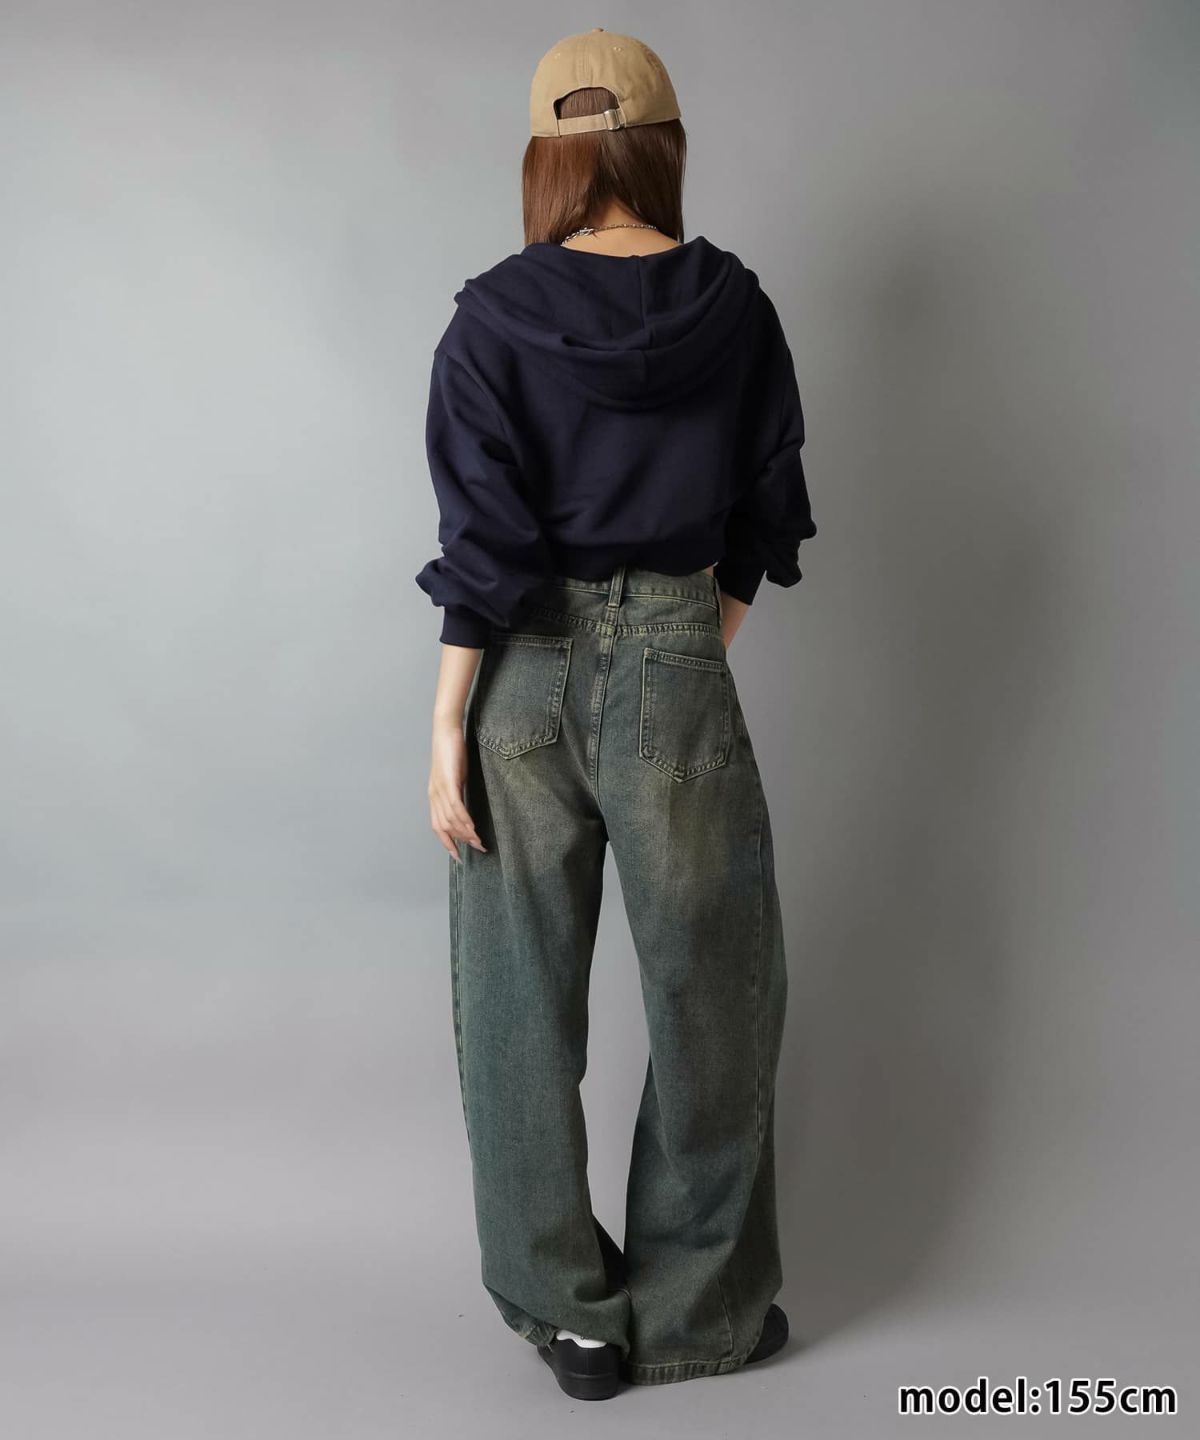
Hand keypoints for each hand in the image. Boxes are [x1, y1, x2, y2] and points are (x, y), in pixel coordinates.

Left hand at [428, 718, 486, 858]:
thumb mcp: (454, 776)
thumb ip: (457, 792)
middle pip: (445, 827)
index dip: (447, 843)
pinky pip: (455, 806)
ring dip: (465, 833)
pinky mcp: (448, 781)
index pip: (438, 826)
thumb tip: (466, 807)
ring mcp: (440, 789)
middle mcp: (434, 795)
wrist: (446, 730)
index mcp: (434, 796)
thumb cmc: (452, 751)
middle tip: (478, 848)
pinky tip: (473, 826)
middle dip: (461, 841)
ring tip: (479, 841)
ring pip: (451, 819)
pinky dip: (464, 819)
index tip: (458, 856)